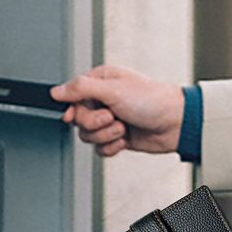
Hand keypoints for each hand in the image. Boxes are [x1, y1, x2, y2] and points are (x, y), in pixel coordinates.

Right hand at [50, 65, 184, 155]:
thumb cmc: (152, 100)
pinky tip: (125, 139)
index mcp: (101, 82)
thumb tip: (56, 91)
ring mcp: (111, 119)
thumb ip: (81, 89)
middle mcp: (104, 100)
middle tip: (112, 117)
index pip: (72, 97)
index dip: (74, 109)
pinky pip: (100, 149)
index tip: (76, 114)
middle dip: (95, 123)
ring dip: (106, 135)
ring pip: (88, 136)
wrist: (175, 123)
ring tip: (123, 127)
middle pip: (78, 119)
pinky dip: (112, 147)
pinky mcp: (117, 137)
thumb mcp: (112, 89)